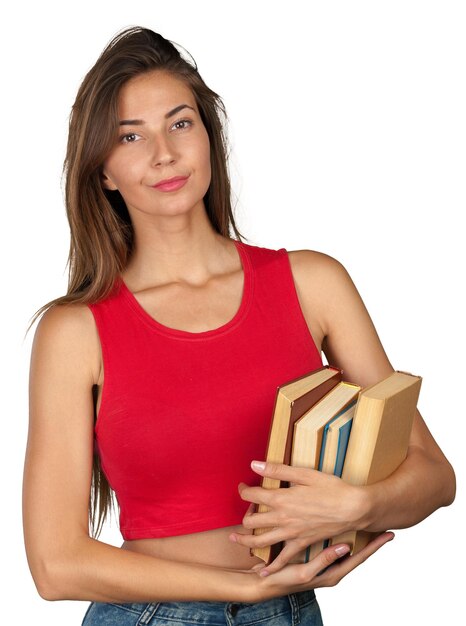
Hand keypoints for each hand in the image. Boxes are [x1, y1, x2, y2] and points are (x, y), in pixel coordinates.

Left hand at [229, 460, 370, 573]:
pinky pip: (283, 559)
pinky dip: (272, 567)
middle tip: (245, 510)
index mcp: (281, 499)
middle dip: (243, 515)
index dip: (243, 491)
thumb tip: (254, 464)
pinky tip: (263, 572)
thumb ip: (277, 470)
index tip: (243, 487)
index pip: (252, 496)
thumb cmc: (331, 488)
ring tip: (235, 539)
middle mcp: (282, 518)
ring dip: (245, 541)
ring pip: (260, 541)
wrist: (353, 509)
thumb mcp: (304, 473)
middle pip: (251, 521)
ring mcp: (291, 534)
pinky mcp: (302, 544)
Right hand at [251, 531, 394, 600]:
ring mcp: (326, 563)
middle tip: (383, 524)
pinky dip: (342, 536)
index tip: (389, 535)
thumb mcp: (305, 572)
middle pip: (358, 551)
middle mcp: (333, 568)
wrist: (266, 583)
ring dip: (358, 536)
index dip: (375, 545)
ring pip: (347, 547)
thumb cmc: (286, 580)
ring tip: (369, 523)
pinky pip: (334, 545)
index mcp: (333, 573)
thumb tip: (345, 547)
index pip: (360, 557)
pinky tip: (343, 527)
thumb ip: (325, 560)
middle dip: (370, 539)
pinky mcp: (317, 557)